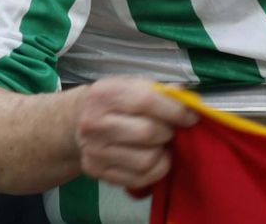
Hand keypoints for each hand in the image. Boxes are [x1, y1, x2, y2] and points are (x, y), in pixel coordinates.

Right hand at [71, 77, 196, 191]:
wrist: (74, 122)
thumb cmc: (110, 102)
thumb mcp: (128, 86)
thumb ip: (157, 91)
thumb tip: (186, 101)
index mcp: (104, 94)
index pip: (146, 101)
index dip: (175, 111)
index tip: (191, 117)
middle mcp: (94, 122)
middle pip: (148, 133)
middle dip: (167, 133)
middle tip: (167, 131)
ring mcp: (94, 149)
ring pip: (147, 160)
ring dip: (162, 154)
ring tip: (157, 146)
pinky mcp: (96, 171)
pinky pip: (140, 179)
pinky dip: (154, 171)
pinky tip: (151, 160)